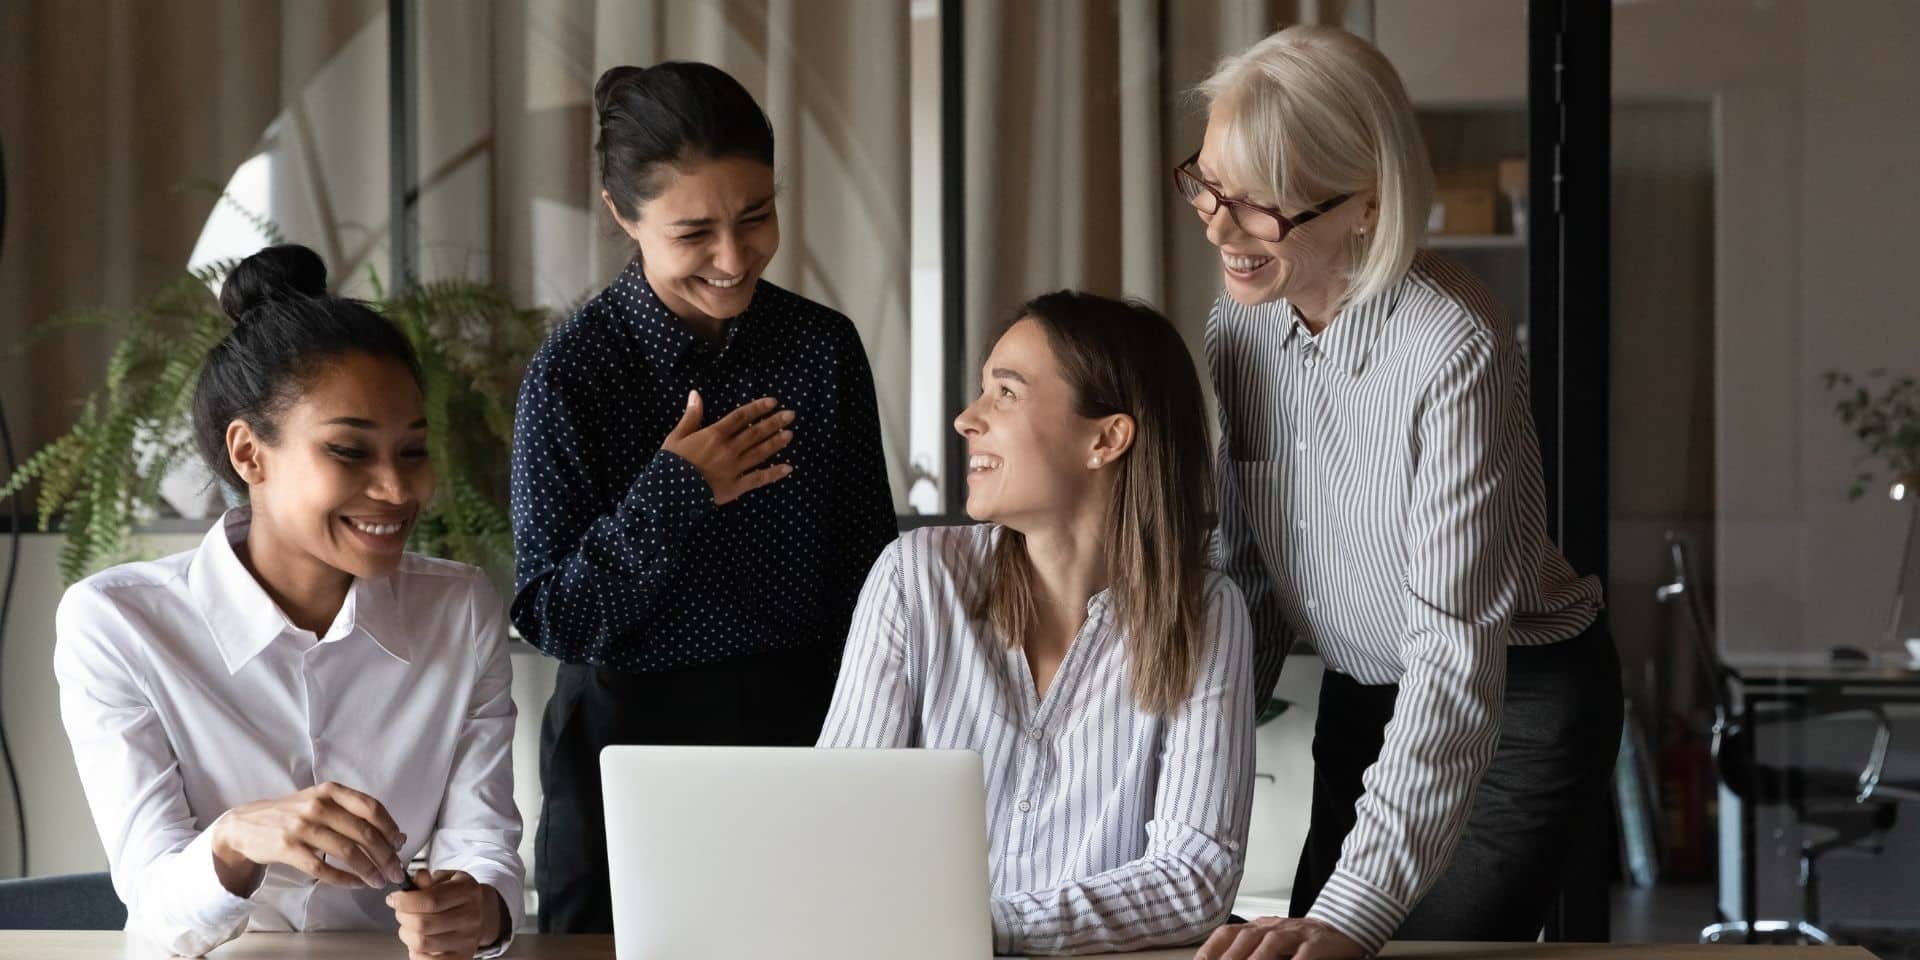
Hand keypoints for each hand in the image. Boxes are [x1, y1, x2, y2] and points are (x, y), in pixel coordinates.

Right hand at [209, 781, 406, 893]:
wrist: (245, 825)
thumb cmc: (293, 815)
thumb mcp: (322, 803)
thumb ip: (354, 815)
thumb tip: (396, 836)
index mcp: (331, 791)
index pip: (371, 808)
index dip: (390, 829)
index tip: (400, 846)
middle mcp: (318, 805)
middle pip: (364, 833)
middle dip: (385, 856)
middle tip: (395, 872)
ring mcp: (302, 827)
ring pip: (347, 852)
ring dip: (368, 870)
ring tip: (378, 881)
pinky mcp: (287, 848)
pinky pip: (322, 868)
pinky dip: (343, 879)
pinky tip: (355, 884)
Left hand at [387, 870, 506, 959]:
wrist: (478, 914)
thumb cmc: (455, 896)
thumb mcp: (444, 879)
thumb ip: (427, 879)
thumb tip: (416, 880)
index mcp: (468, 891)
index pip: (431, 900)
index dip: (405, 901)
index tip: (394, 899)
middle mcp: (472, 916)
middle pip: (423, 923)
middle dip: (402, 917)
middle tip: (401, 912)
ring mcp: (468, 939)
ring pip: (422, 943)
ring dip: (406, 934)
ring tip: (409, 927)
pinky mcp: (462, 956)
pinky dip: (415, 953)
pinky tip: (418, 943)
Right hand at [660, 391, 795, 504]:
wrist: (667, 492)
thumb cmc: (670, 463)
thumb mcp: (677, 436)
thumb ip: (691, 415)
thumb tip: (695, 394)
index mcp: (714, 434)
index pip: (740, 416)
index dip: (758, 408)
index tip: (773, 402)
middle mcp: (728, 449)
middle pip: (755, 432)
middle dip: (774, 422)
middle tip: (791, 415)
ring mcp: (734, 468)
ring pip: (760, 453)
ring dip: (776, 443)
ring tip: (790, 434)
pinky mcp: (736, 486)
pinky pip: (758, 479)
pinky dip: (773, 474)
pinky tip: (788, 468)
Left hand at [1195, 916, 1369, 959]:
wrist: (1342, 927)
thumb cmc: (1302, 940)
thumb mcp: (1272, 944)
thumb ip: (1251, 952)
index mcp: (1259, 927)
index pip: (1228, 934)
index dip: (1211, 949)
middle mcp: (1274, 926)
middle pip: (1246, 938)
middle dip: (1230, 957)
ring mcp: (1296, 932)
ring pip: (1272, 942)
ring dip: (1257, 959)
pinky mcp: (1318, 941)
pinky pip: (1305, 952)